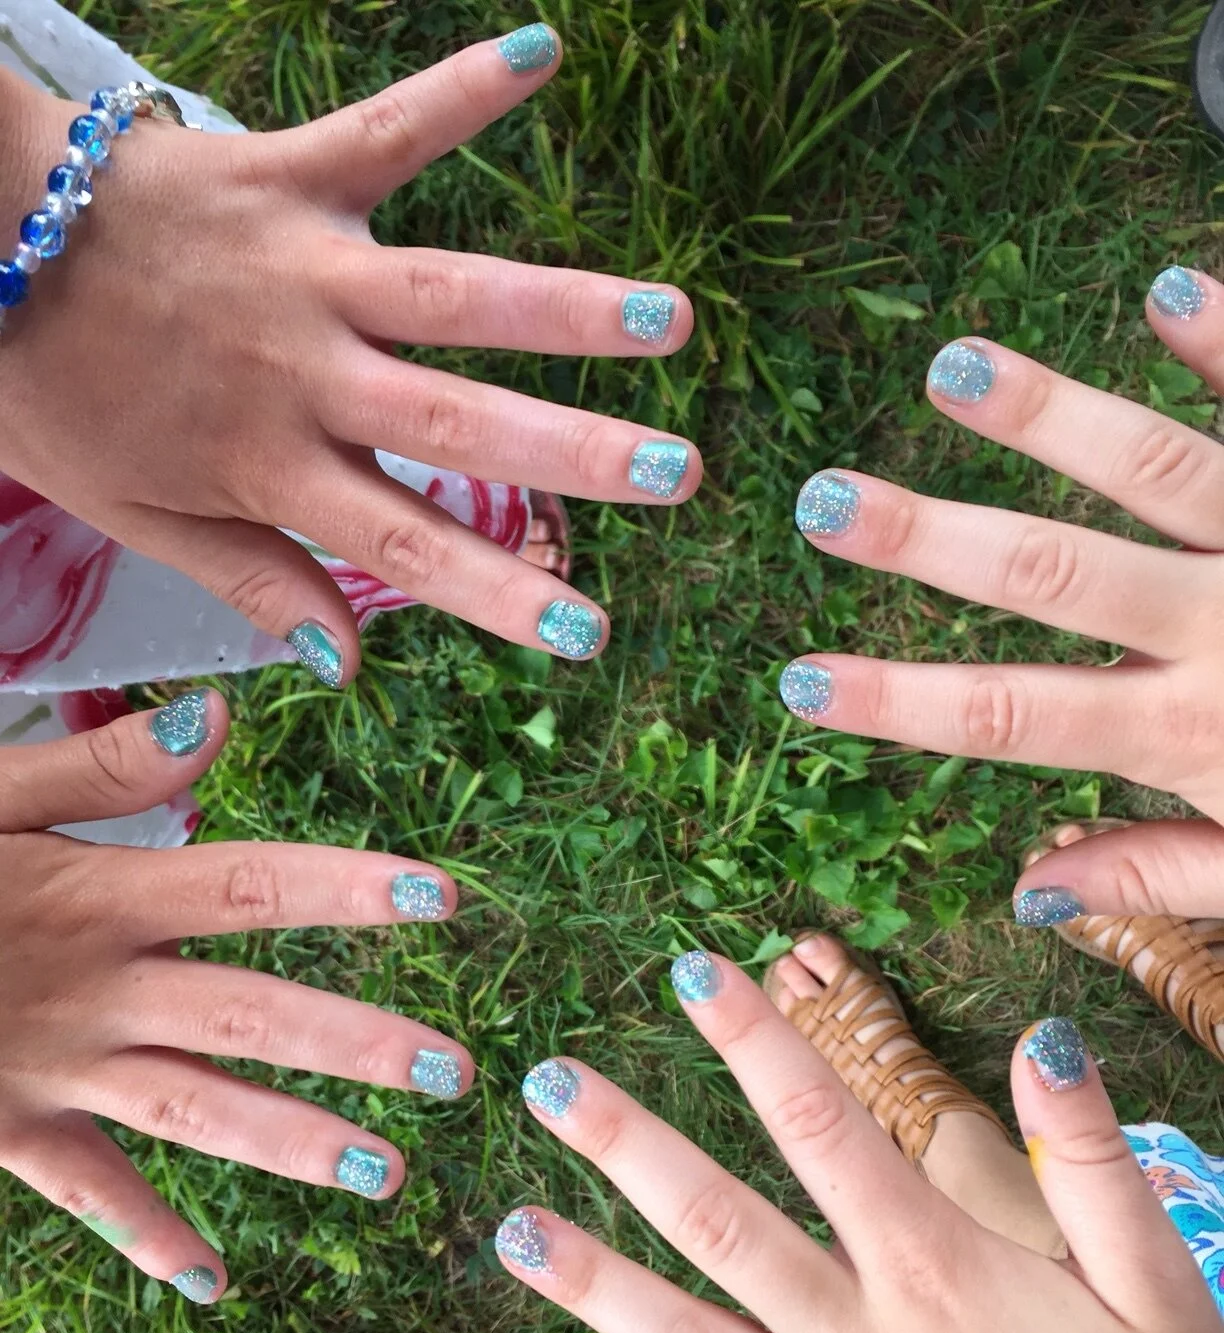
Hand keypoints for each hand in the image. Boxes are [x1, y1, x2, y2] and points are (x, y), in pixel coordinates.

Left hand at [0, 27, 698, 680]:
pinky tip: (543, 50)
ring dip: (565, 303)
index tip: (588, 632)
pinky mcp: (283, 168)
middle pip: (454, 419)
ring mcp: (303, 265)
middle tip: (679, 473)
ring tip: (673, 316)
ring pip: (451, 291)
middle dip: (572, 449)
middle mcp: (304, 366)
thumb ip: (251, 578)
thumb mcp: (134, 514)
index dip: (497, 592)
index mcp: (267, 458)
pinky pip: (384, 128)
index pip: (402, 542)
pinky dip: (459, 89)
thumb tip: (350, 664)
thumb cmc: (50, 388)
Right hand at [0, 691, 472, 1300]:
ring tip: (387, 1174)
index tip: (446, 898)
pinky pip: (84, 1192)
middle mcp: (95, 992)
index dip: (349, 891)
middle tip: (458, 1072)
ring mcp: (54, 1071)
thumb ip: (94, 770)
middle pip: (249, 1018)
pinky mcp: (6, 1130)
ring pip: (193, 1112)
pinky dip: (142, 1235)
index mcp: (101, 898)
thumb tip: (217, 721)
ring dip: (290, 1143)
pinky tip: (210, 1282)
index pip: (251, 887)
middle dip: (355, 1046)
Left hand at [496, 953, 1223, 1332]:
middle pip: (724, 1226)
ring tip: (509, 1234)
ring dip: (596, 1289)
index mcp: (938, 1273)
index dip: (755, 1040)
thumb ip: (1092, 1159)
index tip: (689, 971)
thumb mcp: (1156, 1286)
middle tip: (547, 1082)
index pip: (825, 1127)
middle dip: (631, 1148)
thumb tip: (1045, 1035)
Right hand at [779, 264, 1223, 915]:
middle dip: (926, 541)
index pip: (1012, 718)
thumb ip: (1166, 872)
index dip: (898, 704)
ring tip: (953, 369)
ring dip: (1051, 417)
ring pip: (1156, 470)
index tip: (799, 683)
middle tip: (825, 501)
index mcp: (1196, 731)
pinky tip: (1170, 286)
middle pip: (1050, 577)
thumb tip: (1030, 884)